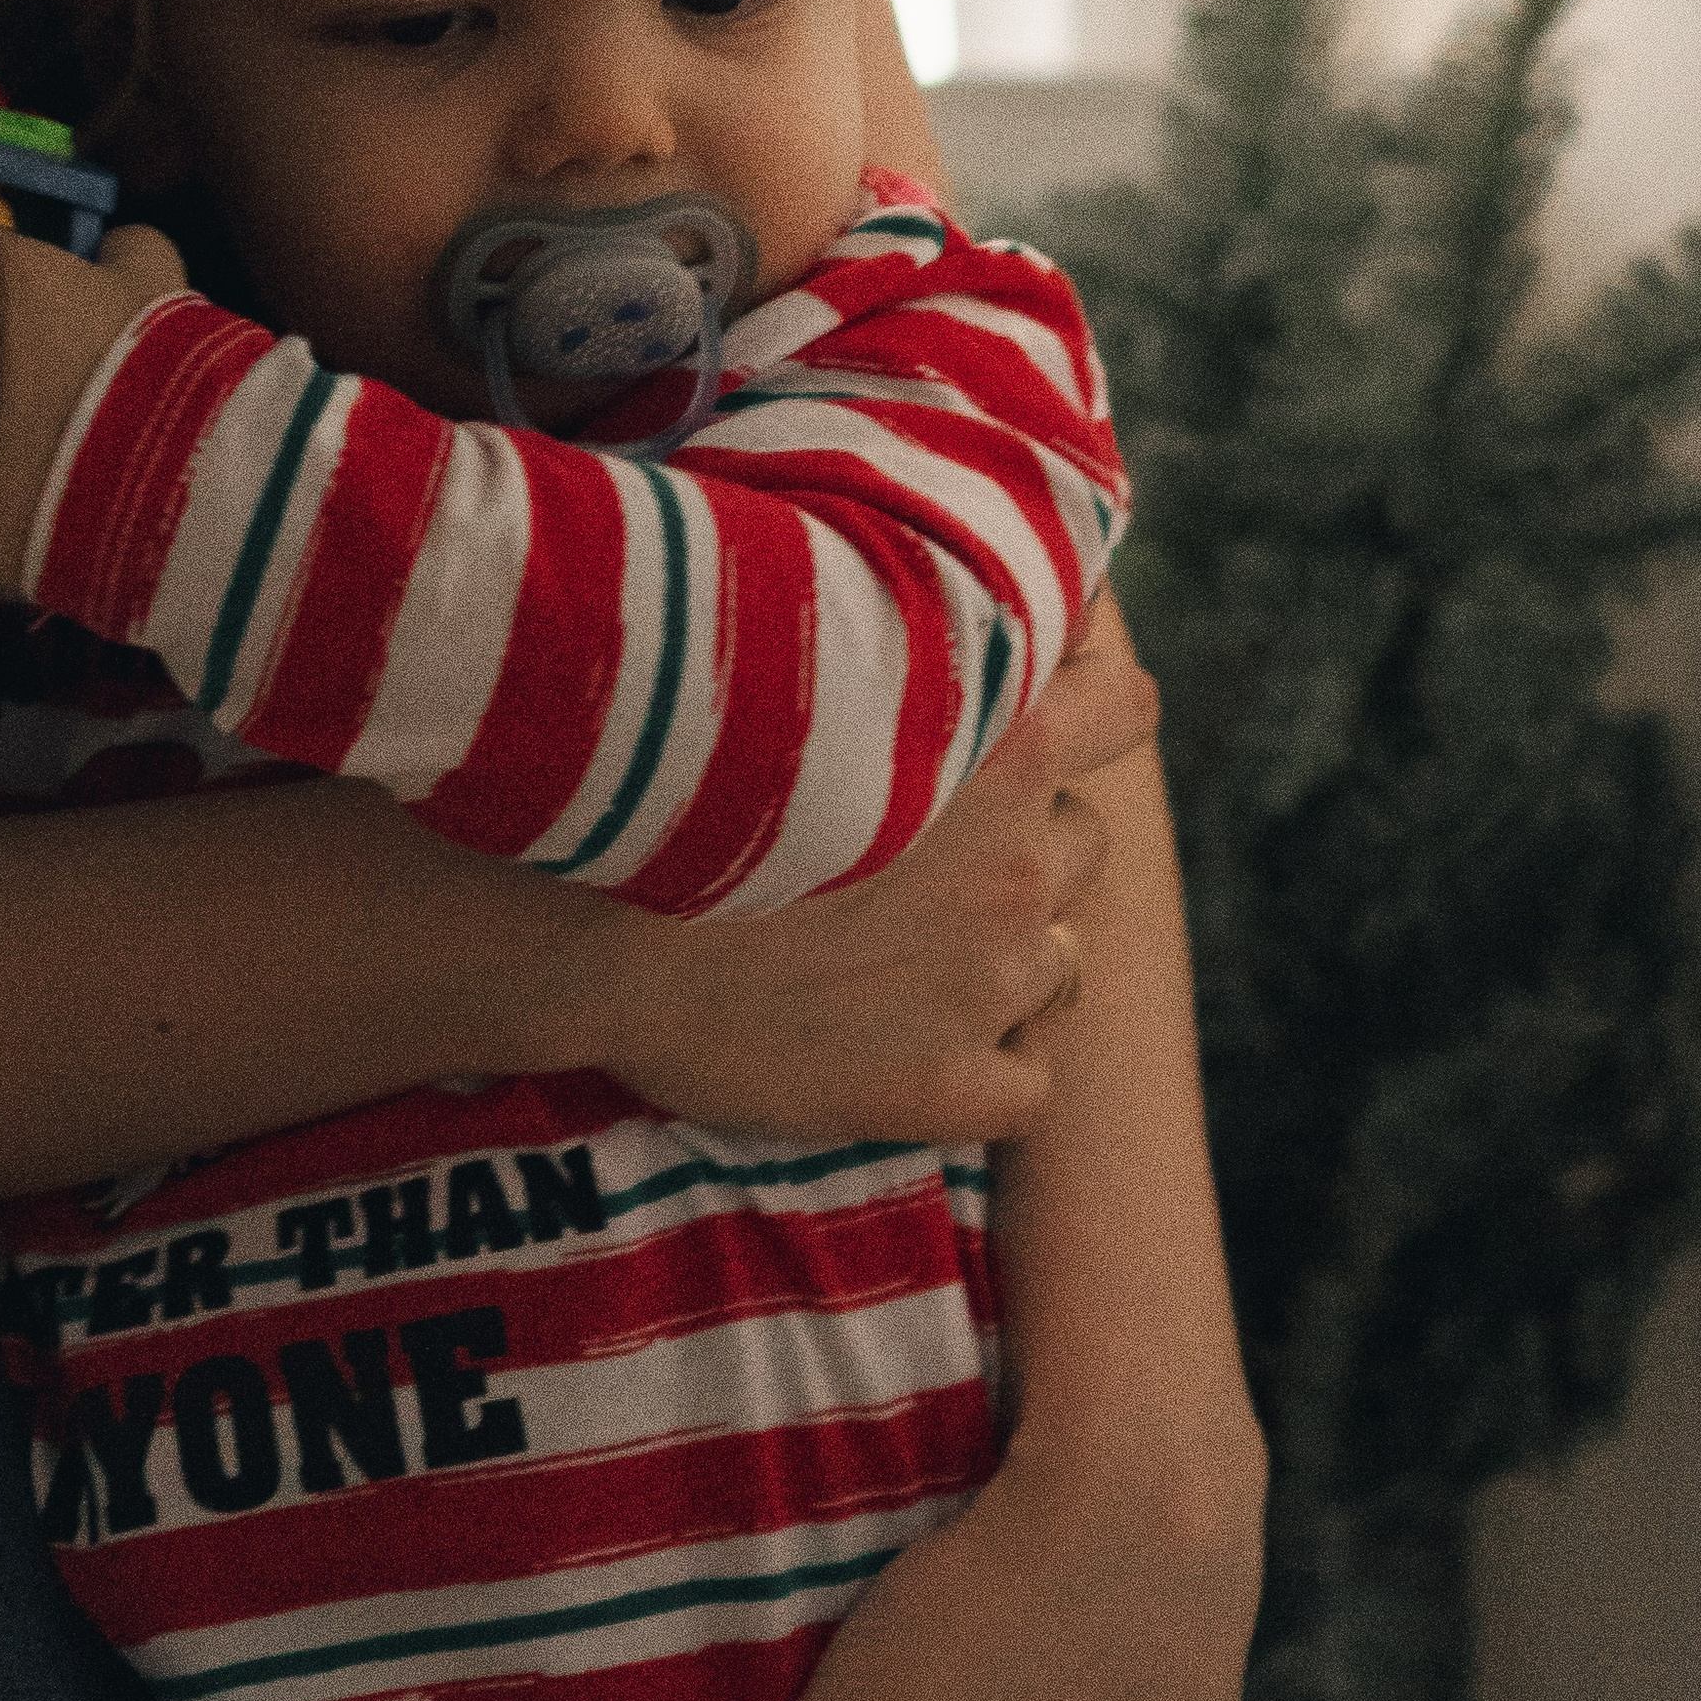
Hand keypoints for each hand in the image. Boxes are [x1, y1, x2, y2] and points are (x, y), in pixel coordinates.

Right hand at [573, 629, 1158, 1147]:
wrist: (573, 913)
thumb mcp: (806, 662)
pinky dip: (980, 1072)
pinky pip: (1023, 1086)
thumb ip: (901, 648)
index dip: (1087, 714)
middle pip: (1083, 842)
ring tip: (893, 953)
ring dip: (1002, 956)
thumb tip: (922, 613)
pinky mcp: (945, 1086)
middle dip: (1023, 846)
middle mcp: (1021, 855)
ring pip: (1061, 963)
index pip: (1127, 707)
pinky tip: (903, 1051)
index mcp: (1004, 740)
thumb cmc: (665, 765)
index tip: (1028, 719)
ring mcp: (992, 979)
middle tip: (918, 854)